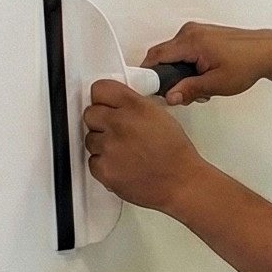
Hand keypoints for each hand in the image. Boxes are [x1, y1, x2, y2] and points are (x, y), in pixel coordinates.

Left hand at [83, 78, 204, 211]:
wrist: (181, 183)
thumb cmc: (174, 152)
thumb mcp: (159, 115)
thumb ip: (133, 104)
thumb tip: (114, 103)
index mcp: (135, 106)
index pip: (99, 89)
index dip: (103, 98)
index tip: (106, 105)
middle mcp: (119, 124)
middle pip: (90, 114)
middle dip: (100, 121)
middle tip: (117, 131)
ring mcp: (109, 148)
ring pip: (90, 139)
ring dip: (102, 144)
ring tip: (124, 151)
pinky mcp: (104, 170)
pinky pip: (92, 161)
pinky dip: (103, 164)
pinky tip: (121, 165)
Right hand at [141, 23, 271, 105]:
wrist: (267, 52)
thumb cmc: (248, 62)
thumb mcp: (217, 84)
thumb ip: (190, 90)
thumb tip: (170, 96)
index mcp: (190, 41)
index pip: (155, 57)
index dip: (148, 75)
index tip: (149, 89)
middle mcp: (190, 32)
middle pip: (163, 57)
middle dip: (170, 78)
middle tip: (184, 94)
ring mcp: (196, 32)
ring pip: (174, 56)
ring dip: (181, 74)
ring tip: (201, 87)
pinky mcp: (202, 36)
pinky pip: (184, 51)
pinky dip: (189, 66)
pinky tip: (203, 77)